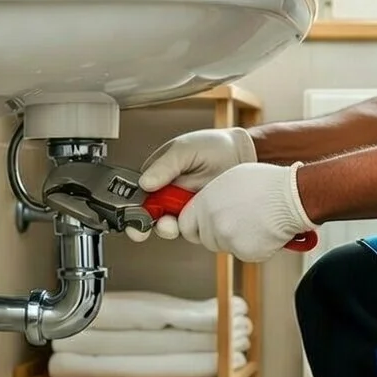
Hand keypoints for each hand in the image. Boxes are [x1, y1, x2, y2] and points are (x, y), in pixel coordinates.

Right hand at [125, 127, 256, 241]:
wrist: (244, 154)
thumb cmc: (214, 146)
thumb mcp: (184, 149)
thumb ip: (164, 166)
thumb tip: (144, 183)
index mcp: (157, 176)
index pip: (137, 196)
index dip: (132, 208)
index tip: (135, 215)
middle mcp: (168, 195)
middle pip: (149, 217)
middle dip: (146, 225)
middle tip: (151, 225)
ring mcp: (184, 208)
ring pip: (168, 227)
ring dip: (169, 228)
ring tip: (174, 221)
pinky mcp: (200, 218)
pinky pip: (191, 230)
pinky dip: (192, 228)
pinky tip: (196, 218)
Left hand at [177, 163, 316, 261]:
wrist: (293, 197)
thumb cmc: (267, 183)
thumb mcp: (231, 180)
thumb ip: (213, 197)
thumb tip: (205, 208)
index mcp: (206, 202)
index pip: (185, 225)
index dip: (195, 226)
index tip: (203, 226)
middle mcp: (212, 222)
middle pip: (205, 239)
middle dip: (218, 234)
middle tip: (239, 221)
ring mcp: (228, 239)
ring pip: (225, 247)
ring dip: (236, 240)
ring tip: (255, 222)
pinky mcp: (245, 253)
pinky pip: (244, 254)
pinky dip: (254, 247)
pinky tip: (265, 230)